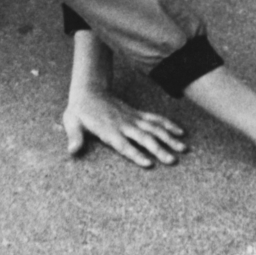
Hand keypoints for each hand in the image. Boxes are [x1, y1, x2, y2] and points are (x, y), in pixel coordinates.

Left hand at [63, 89, 187, 167]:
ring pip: (153, 128)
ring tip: (183, 148)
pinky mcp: (137, 114)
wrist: (88, 91)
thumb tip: (72, 151)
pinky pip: (155, 119)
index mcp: (108, 130)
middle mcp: (123, 124)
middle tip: (173, 160)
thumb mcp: (72, 122)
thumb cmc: (79, 111)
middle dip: (159, 149)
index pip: (123, 145)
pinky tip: (181, 132)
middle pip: (143, 138)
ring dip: (169, 138)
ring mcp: (132, 118)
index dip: (135, 154)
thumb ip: (75, 137)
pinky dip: (168, 124)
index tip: (149, 163)